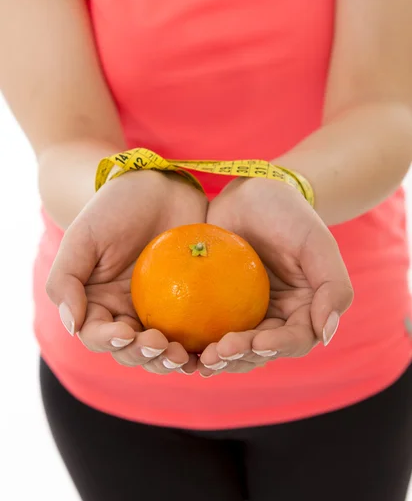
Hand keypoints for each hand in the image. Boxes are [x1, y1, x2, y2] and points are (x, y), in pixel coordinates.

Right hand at [46, 170, 207, 374]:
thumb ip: (66, 280)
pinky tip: (210, 348)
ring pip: (163, 350)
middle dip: (144, 356)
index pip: (98, 335)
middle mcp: (127, 312)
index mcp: (98, 303)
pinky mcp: (191, 302)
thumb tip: (72, 326)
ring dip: (170, 361)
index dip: (109, 342)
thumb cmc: (116, 207)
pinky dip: (201, 346)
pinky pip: (195, 331)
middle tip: (161, 345)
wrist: (159, 186)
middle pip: (132, 351)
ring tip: (184, 356)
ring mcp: (161, 309)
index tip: (125, 333)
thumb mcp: (83, 237)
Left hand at [197, 177, 352, 376]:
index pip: (295, 338)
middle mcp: (277, 317)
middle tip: (216, 353)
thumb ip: (333, 286)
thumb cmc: (288, 213)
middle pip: (261, 352)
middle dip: (241, 358)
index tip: (256, 342)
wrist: (251, 193)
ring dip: (221, 360)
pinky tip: (182, 348)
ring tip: (201, 358)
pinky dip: (199, 343)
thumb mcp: (316, 242)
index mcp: (304, 309)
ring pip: (235, 349)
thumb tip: (327, 335)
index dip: (277, 346)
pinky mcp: (218, 306)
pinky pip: (209, 329)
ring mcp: (246, 313)